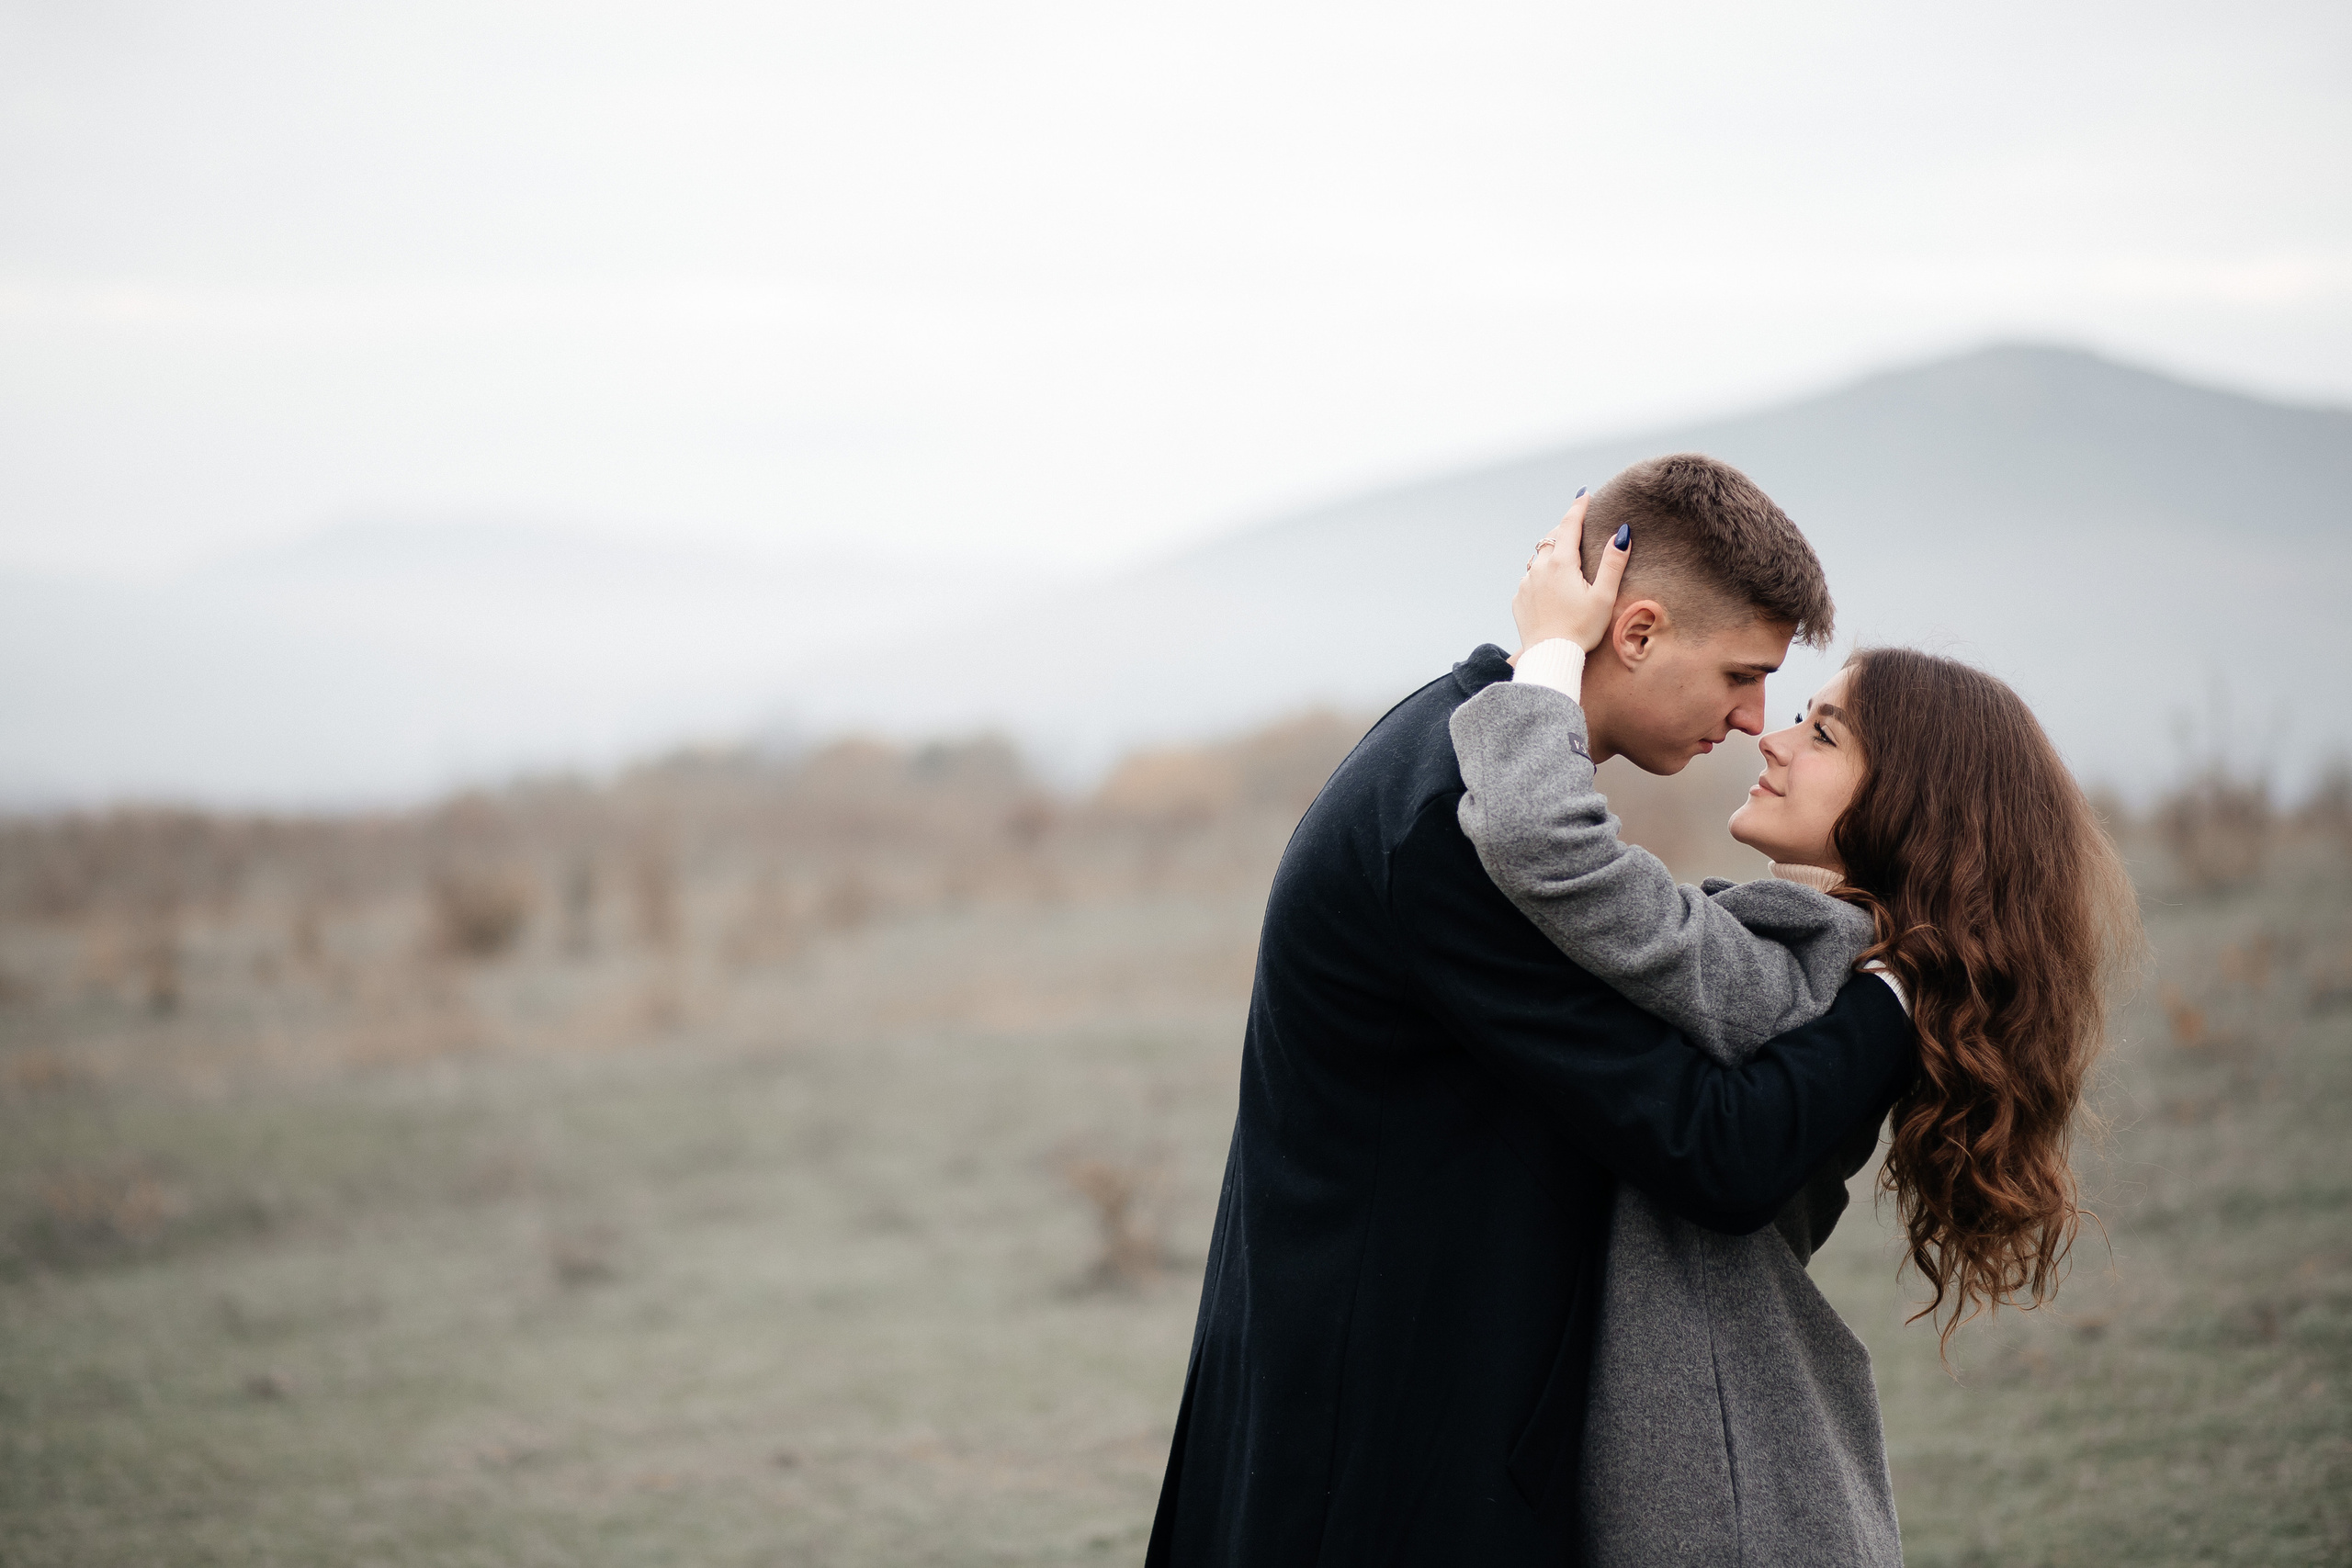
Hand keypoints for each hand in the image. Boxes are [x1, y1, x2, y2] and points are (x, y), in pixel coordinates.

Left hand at [1514, 494, 1630, 653]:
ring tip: (1563, 556)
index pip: (1569, 525)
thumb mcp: (1604, 596)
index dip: (1577, 508)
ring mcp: (1525, 584)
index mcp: (1561, 564)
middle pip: (1551, 539)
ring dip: (1550, 553)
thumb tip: (1621, 533)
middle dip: (1564, 530)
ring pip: (1538, 558)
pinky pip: (1529, 579)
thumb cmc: (1582, 629)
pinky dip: (1540, 575)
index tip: (1583, 494)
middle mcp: (1539, 569)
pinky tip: (1549, 585)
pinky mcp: (1518, 600)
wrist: (1550, 656)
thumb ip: (1613, 563)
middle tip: (1576, 526)